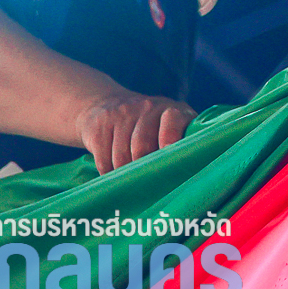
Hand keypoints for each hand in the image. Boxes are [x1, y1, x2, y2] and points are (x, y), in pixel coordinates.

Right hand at [75, 92, 195, 172]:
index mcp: (172, 110)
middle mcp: (148, 107)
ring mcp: (122, 113)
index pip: (172, 120)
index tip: (167, 157)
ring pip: (122, 157)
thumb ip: (183, 144)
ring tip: (130, 179)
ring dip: (124, 174)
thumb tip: (187, 172)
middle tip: (146, 184)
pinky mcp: (99, 124)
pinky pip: (103, 159)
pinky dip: (108, 172)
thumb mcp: (172, 127)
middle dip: (143, 170)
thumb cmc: (151, 127)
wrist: (107, 104)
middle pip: (142, 146)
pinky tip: (113, 172)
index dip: (170, 139)